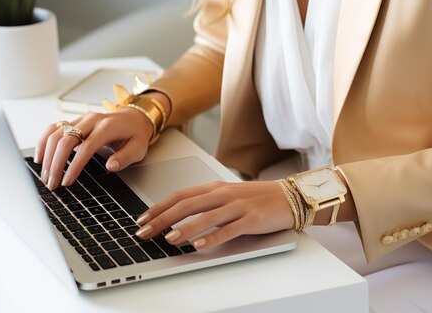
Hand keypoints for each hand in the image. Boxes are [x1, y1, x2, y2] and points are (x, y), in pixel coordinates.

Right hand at [35, 107, 152, 189]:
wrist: (134, 118)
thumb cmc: (135, 135)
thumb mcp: (138, 148)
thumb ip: (125, 158)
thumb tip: (111, 166)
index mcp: (107, 127)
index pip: (86, 147)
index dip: (74, 166)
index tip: (66, 181)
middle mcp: (91, 120)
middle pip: (66, 140)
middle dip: (55, 163)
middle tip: (51, 183)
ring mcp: (81, 119)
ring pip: (56, 133)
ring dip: (47, 155)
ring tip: (45, 175)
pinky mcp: (74, 121)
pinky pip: (54, 128)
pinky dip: (43, 142)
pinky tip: (40, 157)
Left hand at [135, 181, 294, 249]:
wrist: (289, 196)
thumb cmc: (256, 198)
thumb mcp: (227, 196)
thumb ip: (206, 204)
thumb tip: (179, 217)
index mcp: (215, 188)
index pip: (180, 195)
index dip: (159, 207)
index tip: (142, 219)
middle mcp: (223, 194)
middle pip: (187, 205)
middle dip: (162, 219)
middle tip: (145, 232)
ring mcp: (238, 206)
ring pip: (206, 216)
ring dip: (185, 228)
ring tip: (168, 239)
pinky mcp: (251, 219)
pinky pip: (229, 229)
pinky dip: (213, 237)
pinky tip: (200, 245)